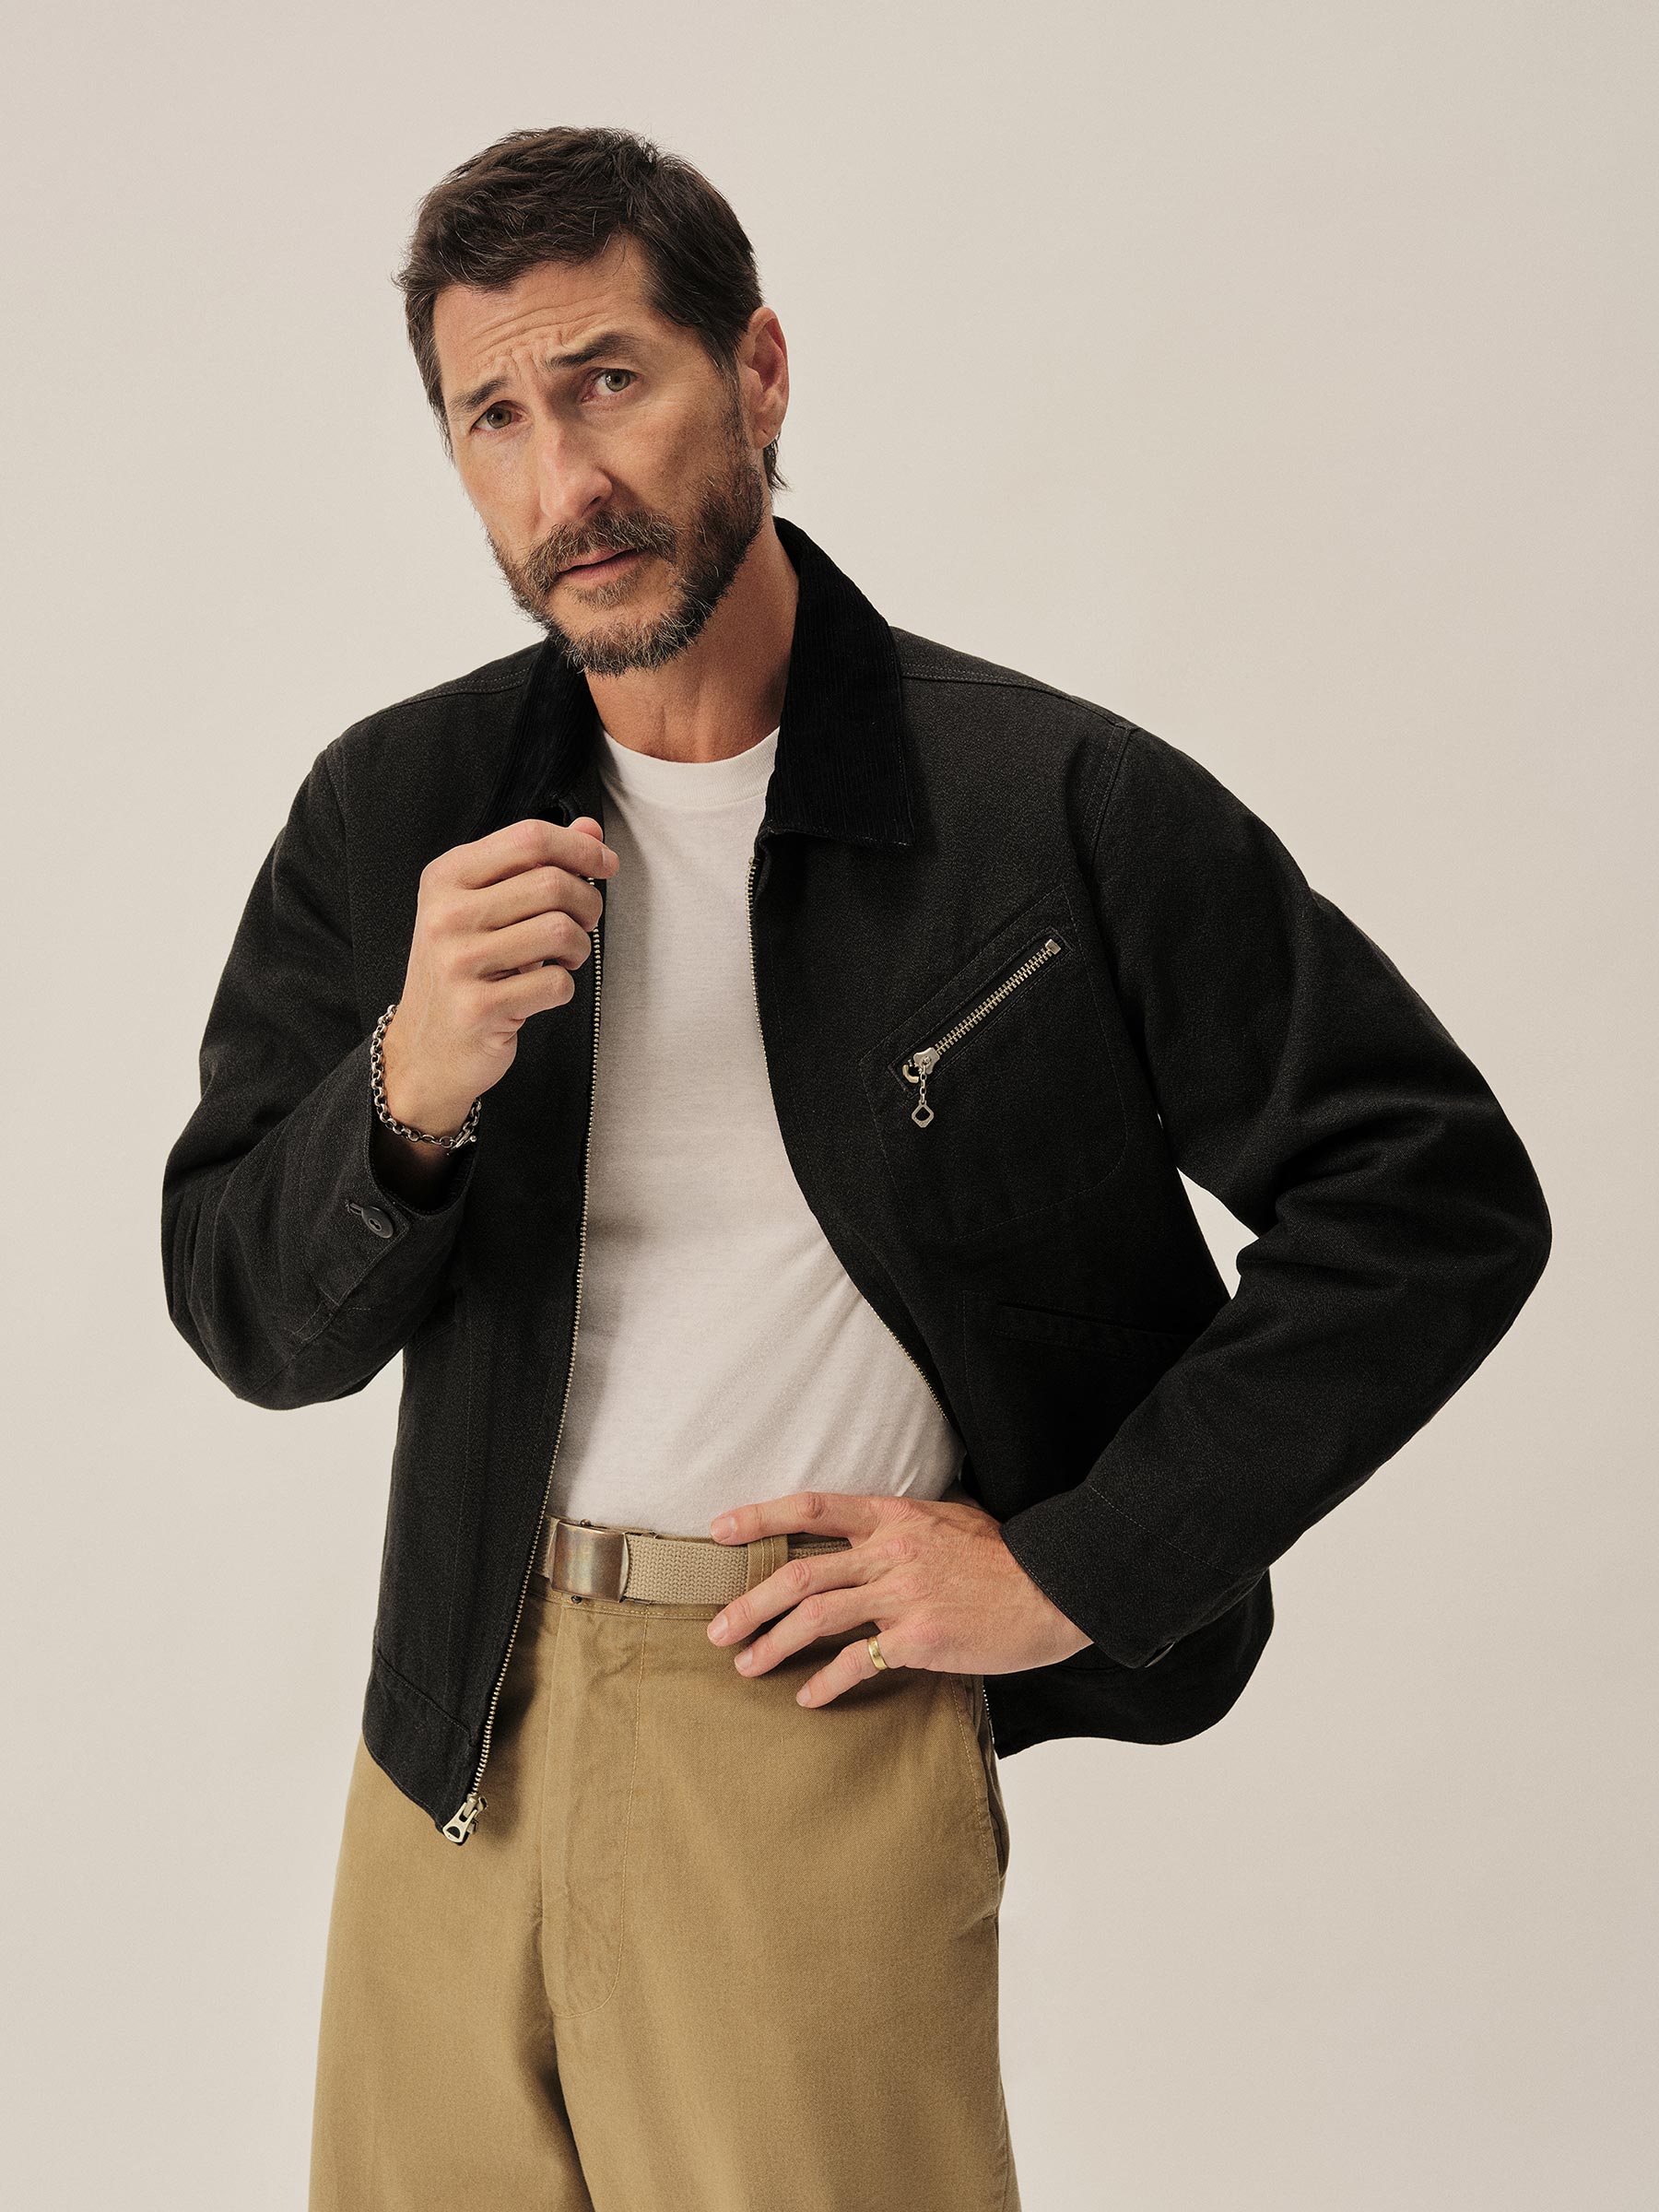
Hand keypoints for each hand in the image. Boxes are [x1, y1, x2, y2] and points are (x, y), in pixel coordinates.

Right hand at [381, 814, 617, 1132]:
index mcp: (447, 877)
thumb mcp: (487, 906)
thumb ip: (537, 864)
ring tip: (563, 958)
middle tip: (583, 924)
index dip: (581, 848)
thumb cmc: (464, 971)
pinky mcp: (477, 1008)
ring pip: (559, 931)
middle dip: (587, 903)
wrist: (425, 1049)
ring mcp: (457, 962)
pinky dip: (563, 987)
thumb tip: (591, 830)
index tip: (605, 864)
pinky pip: (555, 984)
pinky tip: (542, 990)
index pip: (528, 838)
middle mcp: (446, 914)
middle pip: (551, 882)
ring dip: (578, 947)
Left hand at [704, 1489, 1094, 1705]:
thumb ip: (906, 1521)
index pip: (811, 1508)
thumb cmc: (1006, 1556)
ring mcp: (903, 1594)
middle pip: (798, 1573)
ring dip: (771, 1644)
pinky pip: (855, 1661)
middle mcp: (890, 1550)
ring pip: (815, 1617)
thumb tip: (876, 1523)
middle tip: (717, 1629)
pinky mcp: (919, 1637)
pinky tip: (807, 1697)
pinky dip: (824, 1682)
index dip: (759, 1518)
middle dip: (749, 1603)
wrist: (1054, 1589)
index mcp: (893, 1515)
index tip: (719, 1532)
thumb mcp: (952, 1517)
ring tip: (745, 1666)